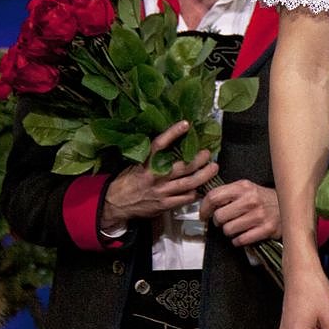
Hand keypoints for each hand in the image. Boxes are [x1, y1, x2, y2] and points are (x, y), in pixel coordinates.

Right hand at [101, 121, 217, 227]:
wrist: (115, 203)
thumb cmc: (127, 181)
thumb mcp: (135, 164)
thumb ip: (152, 157)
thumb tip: (172, 144)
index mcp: (145, 164)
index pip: (159, 145)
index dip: (173, 133)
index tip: (185, 124)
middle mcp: (155, 177)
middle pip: (182, 166)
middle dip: (198, 159)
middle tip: (207, 153)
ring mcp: (161, 192)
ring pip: (188, 183)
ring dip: (204, 175)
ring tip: (213, 168)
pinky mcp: (164, 205)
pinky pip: (185, 198)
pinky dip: (196, 193)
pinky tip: (202, 188)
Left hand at [202, 181, 280, 245]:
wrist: (288, 206)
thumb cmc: (263, 199)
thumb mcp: (246, 189)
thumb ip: (228, 193)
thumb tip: (205, 203)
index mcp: (243, 187)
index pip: (214, 196)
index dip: (204, 208)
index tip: (204, 214)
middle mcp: (251, 200)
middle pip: (219, 216)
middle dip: (218, 221)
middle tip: (225, 221)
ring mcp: (259, 215)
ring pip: (228, 230)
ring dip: (229, 231)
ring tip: (237, 227)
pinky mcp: (266, 229)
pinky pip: (240, 240)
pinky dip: (238, 240)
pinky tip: (244, 234)